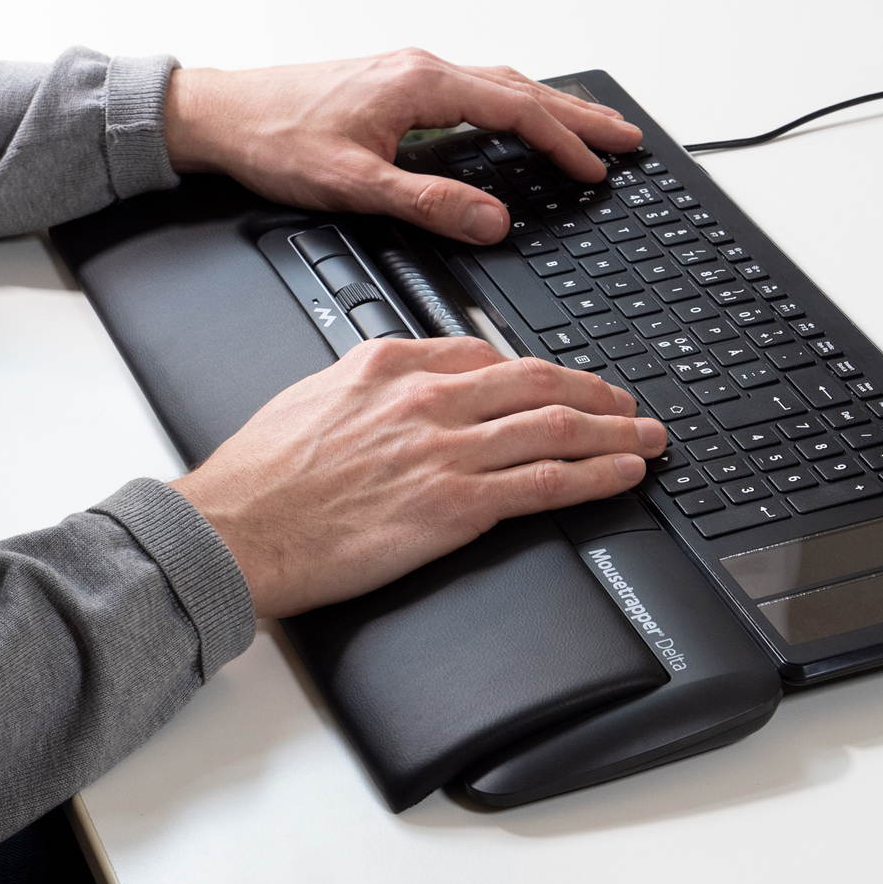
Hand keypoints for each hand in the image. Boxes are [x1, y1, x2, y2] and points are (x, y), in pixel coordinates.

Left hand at [161, 48, 644, 243]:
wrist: (219, 113)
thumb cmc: (274, 140)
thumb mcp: (352, 184)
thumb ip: (427, 204)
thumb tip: (492, 220)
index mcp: (420, 84)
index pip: (515, 110)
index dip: (563, 142)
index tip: (597, 170)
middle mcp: (421, 68)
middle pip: (522, 88)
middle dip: (579, 115)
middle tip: (626, 138)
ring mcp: (411, 73)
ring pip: (502, 84)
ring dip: (552, 107)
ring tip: (592, 130)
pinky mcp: (398, 84)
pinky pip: (477, 88)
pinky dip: (515, 105)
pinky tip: (522, 121)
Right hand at [171, 336, 665, 617]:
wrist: (236, 529)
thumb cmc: (261, 478)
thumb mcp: (313, 398)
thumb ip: (368, 387)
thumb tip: (398, 388)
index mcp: (389, 365)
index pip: (485, 354)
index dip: (536, 371)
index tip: (559, 383)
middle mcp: (426, 398)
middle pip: (536, 381)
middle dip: (594, 391)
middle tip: (627, 403)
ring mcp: (445, 450)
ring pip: (555, 427)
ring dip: (614, 432)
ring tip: (646, 438)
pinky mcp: (455, 505)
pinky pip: (545, 482)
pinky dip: (595, 475)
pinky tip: (622, 475)